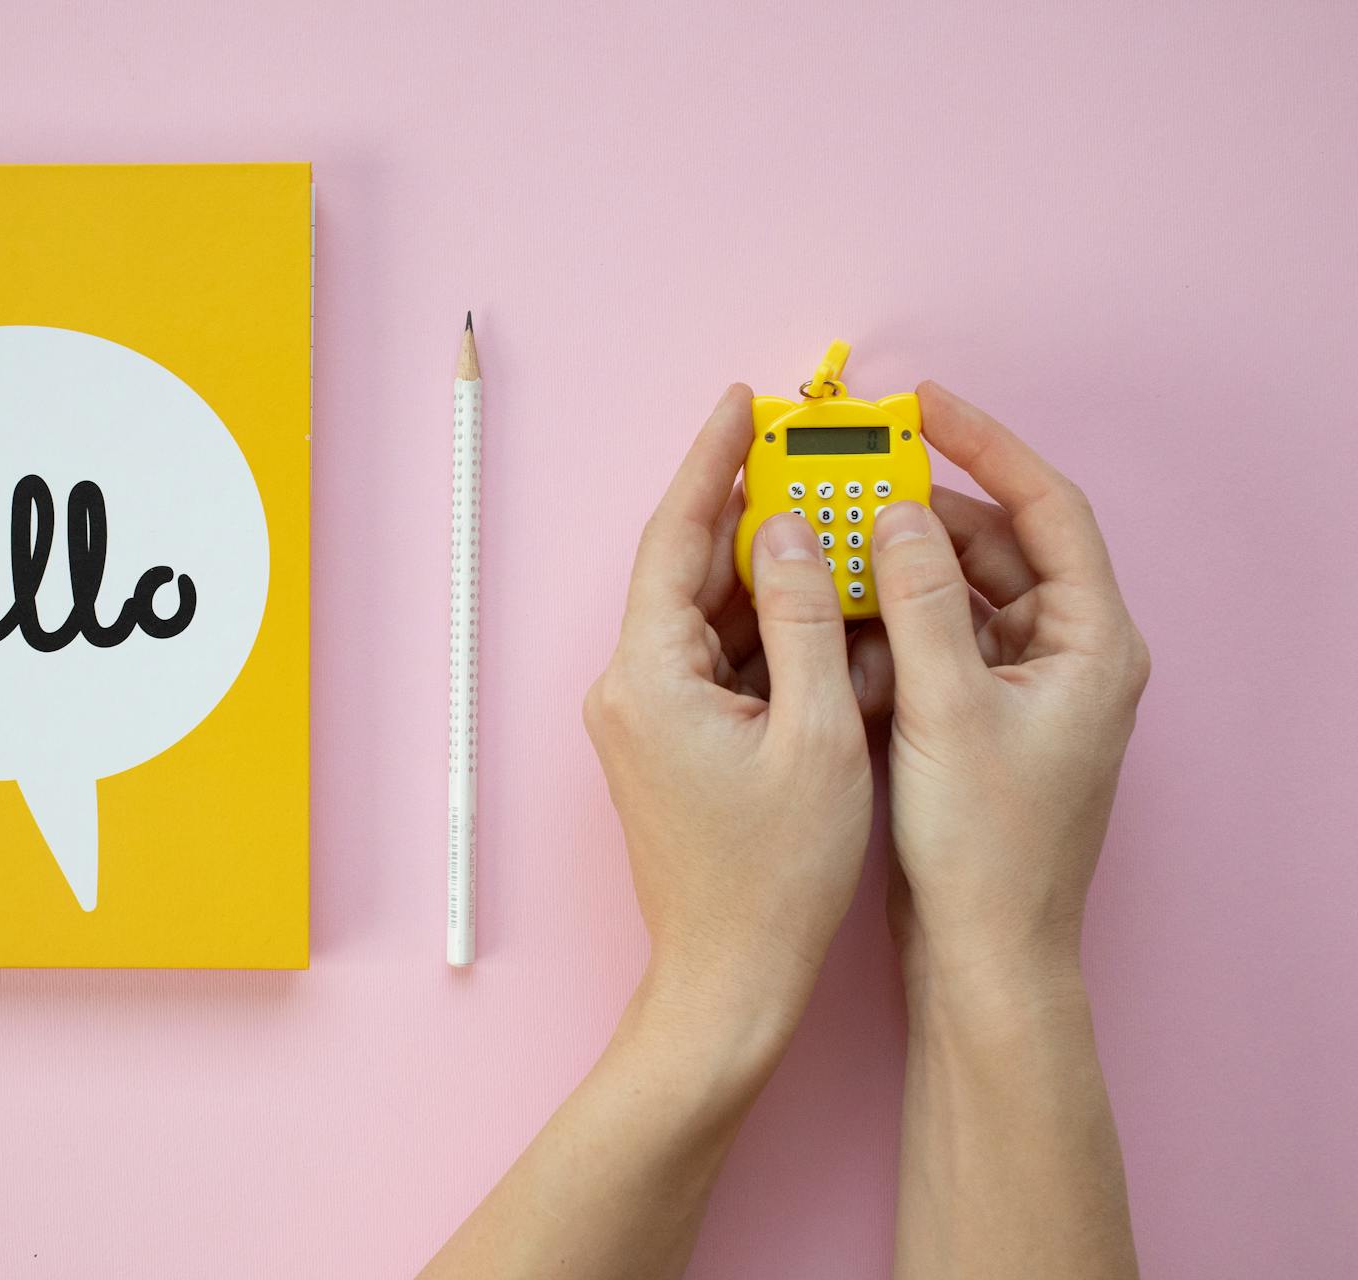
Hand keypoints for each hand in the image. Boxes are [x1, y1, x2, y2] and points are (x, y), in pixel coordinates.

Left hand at [583, 385, 873, 1042]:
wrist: (729, 980)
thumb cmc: (776, 877)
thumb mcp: (817, 735)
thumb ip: (806, 619)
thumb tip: (789, 531)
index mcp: (649, 675)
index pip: (675, 536)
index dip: (712, 462)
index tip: (743, 403)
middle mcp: (630, 685)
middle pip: (692, 569)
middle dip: (752, 511)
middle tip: (810, 451)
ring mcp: (645, 714)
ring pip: (711, 613)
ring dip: (769, 575)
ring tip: (836, 523)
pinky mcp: (669, 741)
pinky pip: (720, 660)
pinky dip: (769, 633)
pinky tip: (826, 611)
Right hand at [870, 382, 1150, 990]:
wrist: (984, 957)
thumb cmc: (987, 849)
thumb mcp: (947, 708)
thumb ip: (920, 602)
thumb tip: (892, 515)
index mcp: (1091, 643)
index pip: (1046, 508)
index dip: (986, 445)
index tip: (923, 406)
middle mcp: (1069, 656)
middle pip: (998, 545)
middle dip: (924, 508)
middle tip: (853, 474)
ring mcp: (1027, 689)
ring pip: (962, 592)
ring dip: (901, 565)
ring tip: (833, 537)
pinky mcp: (984, 719)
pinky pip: (940, 638)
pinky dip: (894, 617)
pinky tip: (838, 612)